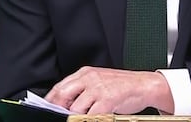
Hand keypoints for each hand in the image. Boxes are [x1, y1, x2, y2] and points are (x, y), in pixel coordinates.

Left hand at [45, 66, 173, 114]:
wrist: (144, 85)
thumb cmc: (122, 86)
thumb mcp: (99, 82)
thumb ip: (82, 90)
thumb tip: (65, 104)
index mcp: (85, 73)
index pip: (60, 86)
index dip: (50, 100)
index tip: (46, 109)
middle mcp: (90, 78)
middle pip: (63, 95)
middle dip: (58, 109)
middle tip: (58, 118)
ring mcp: (98, 88)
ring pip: (76, 108)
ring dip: (75, 117)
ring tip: (80, 118)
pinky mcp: (107, 99)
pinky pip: (91, 115)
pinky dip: (88, 120)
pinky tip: (93, 119)